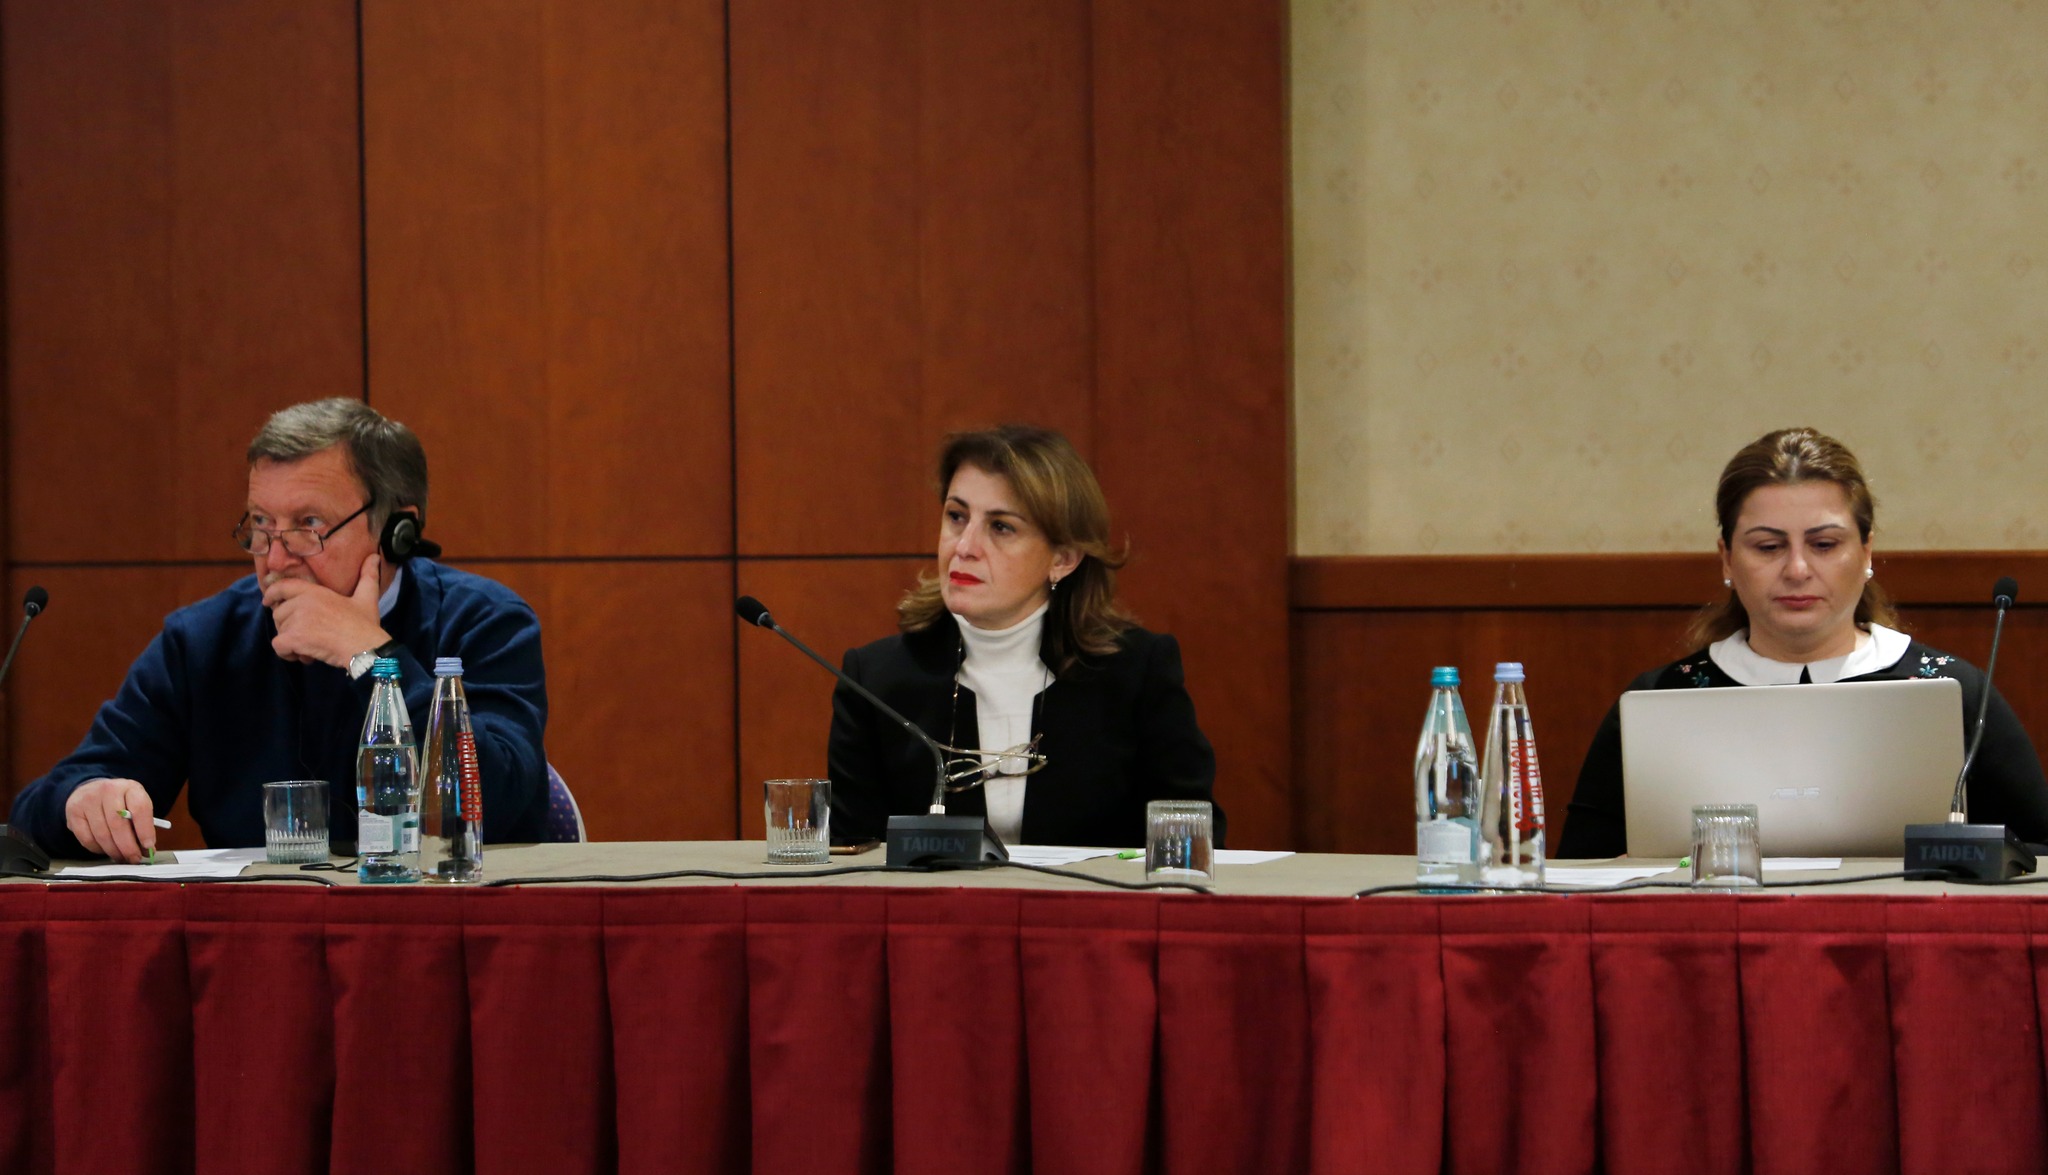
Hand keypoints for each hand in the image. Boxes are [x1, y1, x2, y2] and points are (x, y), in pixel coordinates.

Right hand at [64, 778, 156, 863]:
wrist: (91, 790)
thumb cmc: (119, 802)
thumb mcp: (135, 805)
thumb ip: (142, 824)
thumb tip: (147, 850)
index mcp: (130, 787)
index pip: (140, 808)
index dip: (145, 831)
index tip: (149, 847)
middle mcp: (108, 790)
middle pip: (118, 824)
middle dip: (128, 847)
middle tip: (134, 859)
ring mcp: (88, 800)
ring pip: (102, 834)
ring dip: (114, 851)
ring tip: (122, 857)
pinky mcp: (74, 812)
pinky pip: (86, 838)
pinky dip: (98, 849)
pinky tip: (106, 850)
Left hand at [265, 553, 390, 668]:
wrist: (364, 646)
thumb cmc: (365, 624)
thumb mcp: (367, 597)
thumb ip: (367, 577)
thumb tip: (374, 556)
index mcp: (315, 591)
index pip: (283, 586)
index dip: (272, 593)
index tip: (268, 601)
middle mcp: (302, 602)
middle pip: (279, 613)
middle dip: (288, 626)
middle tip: (307, 635)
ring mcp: (296, 620)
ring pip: (280, 631)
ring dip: (292, 642)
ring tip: (310, 648)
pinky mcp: (294, 638)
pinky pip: (278, 646)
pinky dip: (288, 654)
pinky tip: (304, 656)